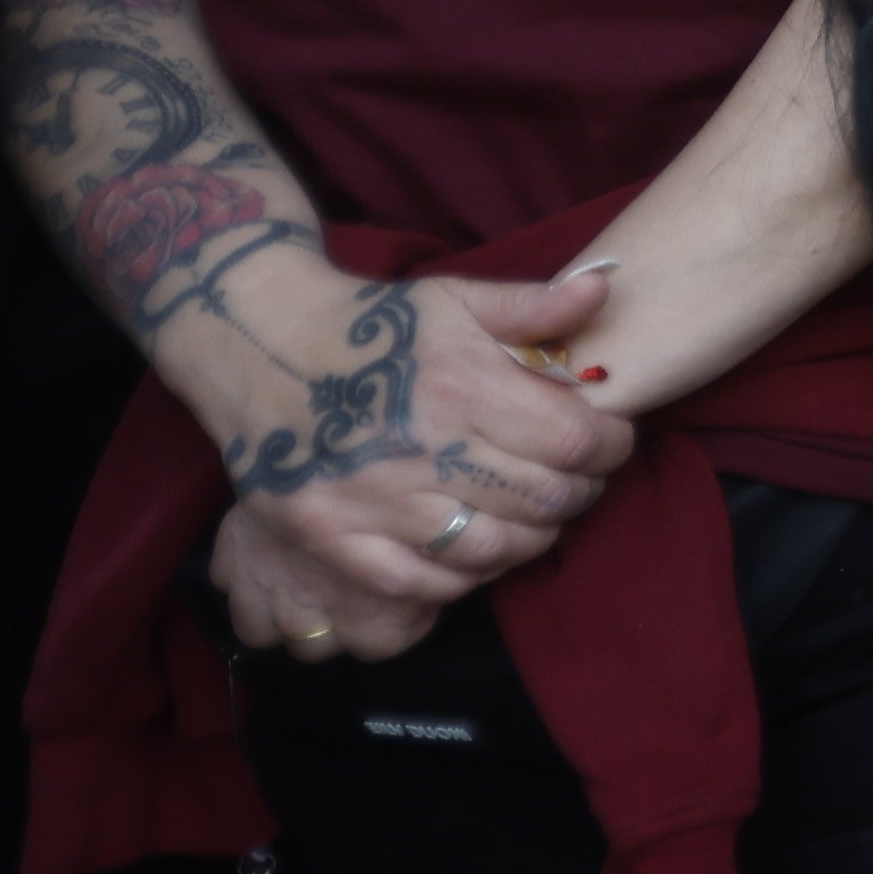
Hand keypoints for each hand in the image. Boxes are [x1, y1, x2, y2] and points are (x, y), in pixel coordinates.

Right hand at [206, 267, 637, 662]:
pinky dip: (465, 577)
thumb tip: (602, 291)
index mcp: (461, 384)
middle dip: (580, 493)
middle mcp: (421, 447)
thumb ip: (533, 305)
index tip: (612, 441)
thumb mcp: (454, 299)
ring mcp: (374, 500)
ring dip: (532, 539)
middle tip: (578, 481)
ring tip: (534, 516)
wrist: (260, 344)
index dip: (611, 446)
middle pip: (543, 499)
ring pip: (493, 549)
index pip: (573, 439)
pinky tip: (477, 550)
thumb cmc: (374, 324)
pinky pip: (423, 583)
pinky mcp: (333, 536)